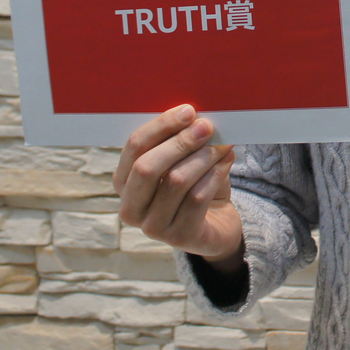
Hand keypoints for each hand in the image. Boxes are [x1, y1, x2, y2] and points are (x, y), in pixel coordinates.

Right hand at [113, 104, 243, 269]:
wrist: (216, 226)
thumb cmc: (196, 186)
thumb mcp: (183, 161)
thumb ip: (181, 140)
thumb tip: (196, 116)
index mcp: (124, 181)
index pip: (134, 147)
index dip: (161, 126)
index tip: (188, 111)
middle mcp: (131, 207)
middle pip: (147, 167)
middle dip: (180, 142)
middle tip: (206, 126)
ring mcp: (152, 227)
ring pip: (176, 181)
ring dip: (203, 157)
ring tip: (223, 144)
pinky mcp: (179, 237)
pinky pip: (197, 198)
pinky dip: (214, 174)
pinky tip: (226, 161)